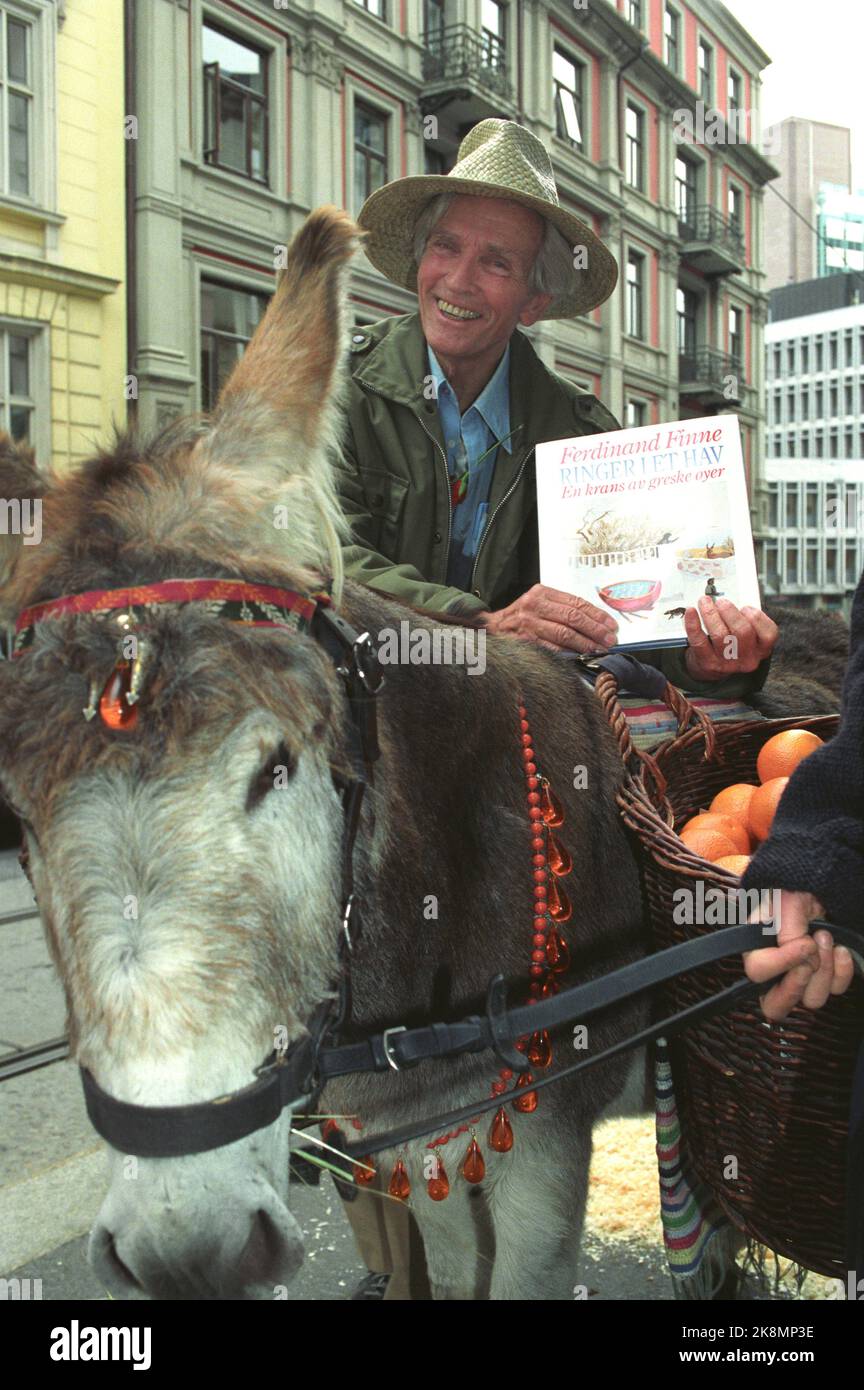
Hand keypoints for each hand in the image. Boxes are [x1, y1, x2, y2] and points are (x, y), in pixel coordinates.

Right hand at [480, 584, 618, 654]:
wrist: (489, 628)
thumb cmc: (519, 617)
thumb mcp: (539, 603)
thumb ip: (561, 608)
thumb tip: (594, 622)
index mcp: (542, 592)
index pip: (576, 603)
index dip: (597, 615)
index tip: (611, 625)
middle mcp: (534, 605)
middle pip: (572, 617)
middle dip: (595, 629)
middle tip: (609, 639)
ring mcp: (528, 624)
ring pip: (564, 633)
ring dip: (585, 643)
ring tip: (599, 649)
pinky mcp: (525, 641)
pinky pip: (551, 648)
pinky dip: (568, 653)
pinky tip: (580, 656)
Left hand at [684, 598, 776, 681]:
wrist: (711, 667)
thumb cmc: (732, 644)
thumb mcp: (747, 635)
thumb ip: (745, 618)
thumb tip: (731, 597)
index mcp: (762, 649)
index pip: (769, 634)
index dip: (757, 617)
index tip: (745, 607)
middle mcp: (748, 659)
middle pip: (742, 631)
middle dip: (730, 612)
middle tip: (720, 601)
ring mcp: (728, 664)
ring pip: (720, 635)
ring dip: (711, 614)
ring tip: (705, 602)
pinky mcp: (708, 663)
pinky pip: (699, 641)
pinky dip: (693, 624)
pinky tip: (691, 612)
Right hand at [743, 889, 854, 1020]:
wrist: (819, 888)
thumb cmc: (794, 890)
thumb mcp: (786, 901)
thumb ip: (786, 928)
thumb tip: (797, 951)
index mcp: (755, 950)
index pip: (757, 972)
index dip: (782, 962)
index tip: (805, 943)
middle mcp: (774, 972)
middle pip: (775, 1006)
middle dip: (796, 987)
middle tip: (810, 962)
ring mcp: (801, 978)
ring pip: (811, 999)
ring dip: (824, 970)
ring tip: (826, 938)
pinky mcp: (824, 978)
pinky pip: (836, 990)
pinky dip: (842, 970)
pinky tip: (841, 949)